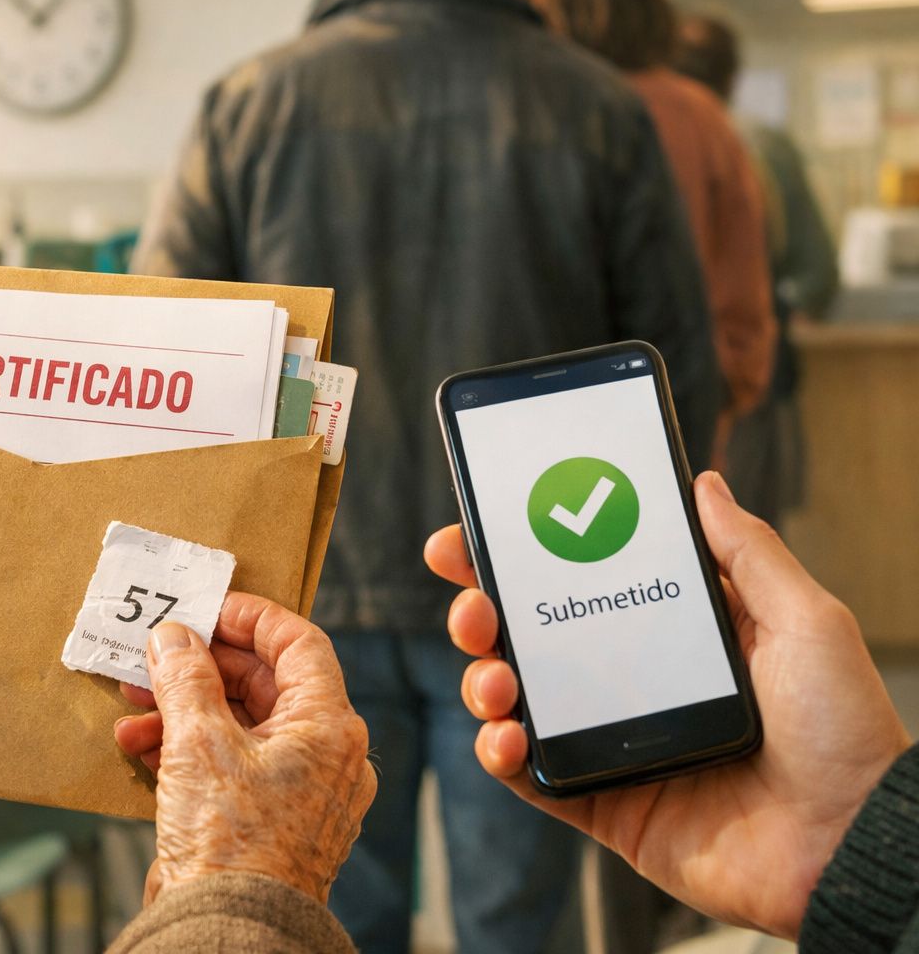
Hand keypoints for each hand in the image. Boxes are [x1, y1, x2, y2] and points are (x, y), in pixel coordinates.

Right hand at [113, 593, 375, 904]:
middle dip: (200, 669)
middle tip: (155, 655)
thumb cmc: (232, 844)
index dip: (251, 618)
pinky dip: (187, 750)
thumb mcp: (199, 742)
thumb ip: (186, 678)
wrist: (227, 928)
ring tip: (133, 707)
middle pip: (264, 683)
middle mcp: (323, 755)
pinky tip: (140, 748)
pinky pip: (231, 764)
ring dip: (183, 709)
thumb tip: (175, 637)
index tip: (206, 608)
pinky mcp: (267, 819)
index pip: (299, 643)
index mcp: (329, 727)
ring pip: (240, 725)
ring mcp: (298, 790)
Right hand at [425, 471, 911, 937]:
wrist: (852, 842)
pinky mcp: (602, 801)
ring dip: (483, 678)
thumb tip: (702, 483)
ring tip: (494, 677)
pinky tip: (506, 735)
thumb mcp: (806, 621)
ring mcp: (612, 742)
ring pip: (515, 700)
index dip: (521, 554)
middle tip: (472, 603)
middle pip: (528, 635)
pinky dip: (500, 752)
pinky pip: (530, 776)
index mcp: (671, 634)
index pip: (579, 580)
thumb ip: (748, 551)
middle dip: (479, 611)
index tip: (477, 531)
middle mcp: (631, 683)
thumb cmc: (844, 732)